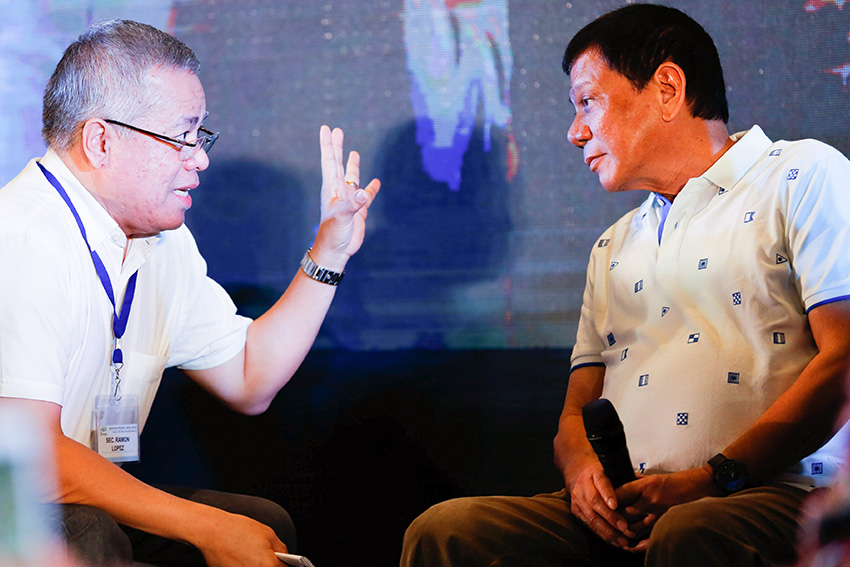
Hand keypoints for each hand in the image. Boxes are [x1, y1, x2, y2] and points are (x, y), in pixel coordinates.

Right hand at [194, 509, 287, 566]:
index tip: (284, 560)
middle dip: (271, 564)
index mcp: (270, 566)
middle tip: (266, 555)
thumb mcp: (268, 534)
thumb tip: (285, 558)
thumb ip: (280, 548)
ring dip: (258, 565)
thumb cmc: (239, 530)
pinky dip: (246, 565)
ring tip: (253, 555)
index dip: (285, 563)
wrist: (212, 532)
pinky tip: (243, 558)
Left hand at [311, 125, 380, 268]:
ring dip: (353, 165)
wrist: (336, 252)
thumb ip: (353, 204)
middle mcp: (340, 191)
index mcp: (332, 189)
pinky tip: (376, 182)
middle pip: (338, 164)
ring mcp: (350, 200)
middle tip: (337, 130)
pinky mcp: (358, 211)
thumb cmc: (334, 234)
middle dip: (337, 147)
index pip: (329, 161)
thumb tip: (364, 192)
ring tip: (354, 152)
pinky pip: (366, 196)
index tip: (327, 128)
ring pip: (352, 178)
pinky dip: (371, 188)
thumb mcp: (343, 217)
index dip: (328, 144)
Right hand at [569, 461, 635, 548]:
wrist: (578, 474)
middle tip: (624, 527)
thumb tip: (641, 486)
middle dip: (610, 517)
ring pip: (591, 517)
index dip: (607, 494)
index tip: (615, 505)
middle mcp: (584, 486)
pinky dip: (603, 534)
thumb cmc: (601, 474)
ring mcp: (578, 499)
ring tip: (622, 540)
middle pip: (595, 502)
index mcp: (595, 473)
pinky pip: (590, 525)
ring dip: (607, 531)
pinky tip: (614, 541)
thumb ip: (624, 479)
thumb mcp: (611, 471)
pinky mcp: (576, 511)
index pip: (601, 482)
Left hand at [614, 467, 715, 550]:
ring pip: (633, 528)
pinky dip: (638, 545)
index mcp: (646, 485)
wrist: (705, 485)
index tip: (601, 504)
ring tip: (615, 537)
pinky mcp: (669, 524)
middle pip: (623, 513)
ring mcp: (660, 514)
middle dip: (612, 519)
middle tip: (604, 523)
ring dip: (622, 533)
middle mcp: (650, 500)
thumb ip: (638, 483)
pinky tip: (631, 547)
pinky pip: (650, 538)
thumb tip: (621, 487)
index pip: (619, 493)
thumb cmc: (680, 481)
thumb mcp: (656, 477)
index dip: (608, 500)